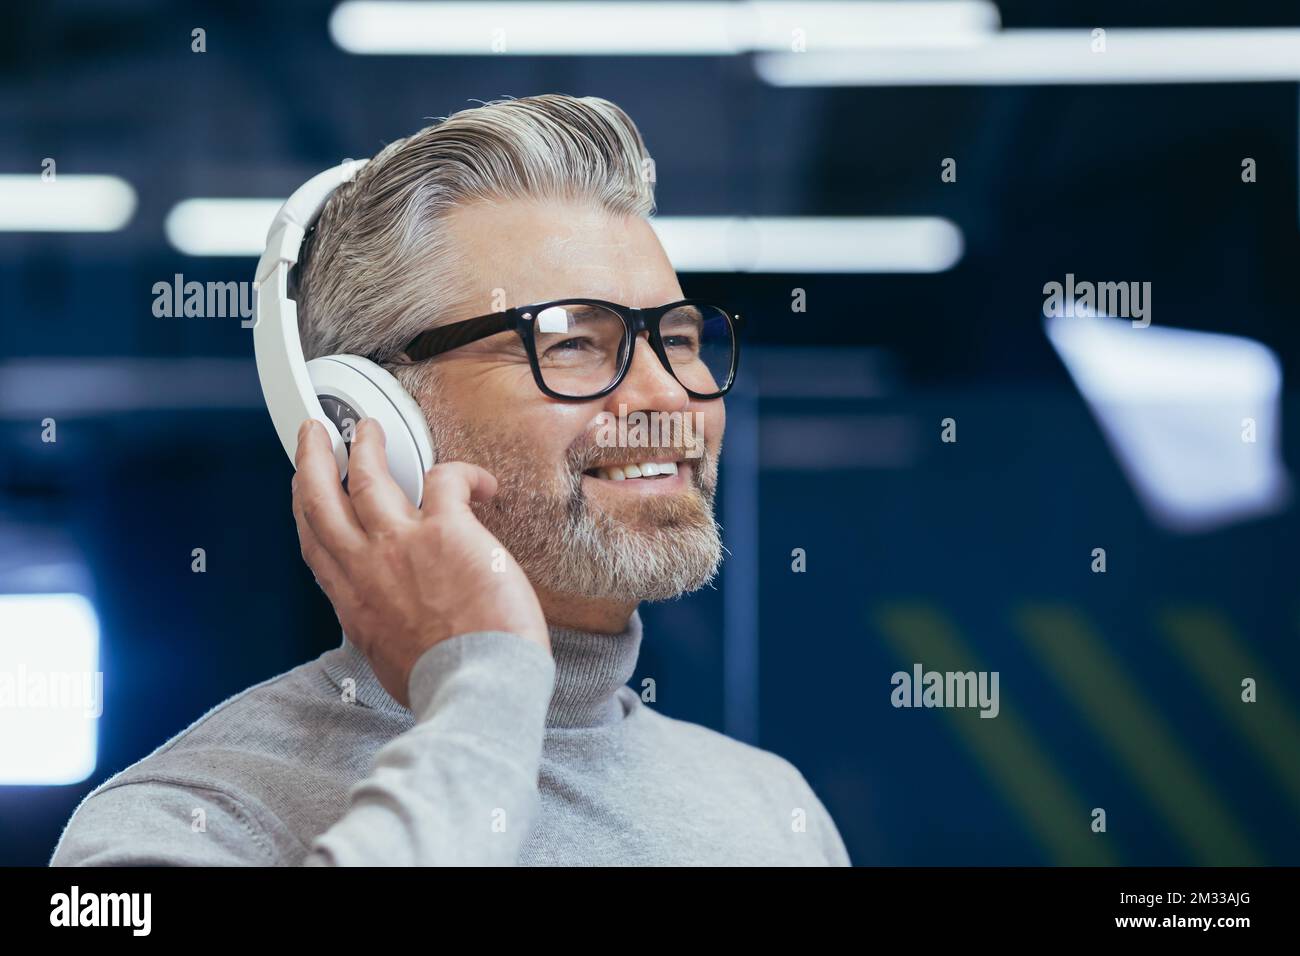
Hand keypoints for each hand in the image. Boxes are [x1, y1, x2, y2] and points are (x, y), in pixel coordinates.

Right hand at [291, 417, 549, 707]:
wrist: (475, 689)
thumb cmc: (445, 685)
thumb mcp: (390, 662)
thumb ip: (385, 631)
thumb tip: (395, 624)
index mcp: (354, 603)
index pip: (316, 545)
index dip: (306, 510)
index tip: (304, 491)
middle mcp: (367, 567)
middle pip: (321, 498)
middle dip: (312, 458)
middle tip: (314, 435)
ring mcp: (402, 544)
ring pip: (370, 475)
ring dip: (366, 445)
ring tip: (369, 430)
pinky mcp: (447, 530)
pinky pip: (446, 478)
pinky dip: (464, 472)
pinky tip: (481, 481)